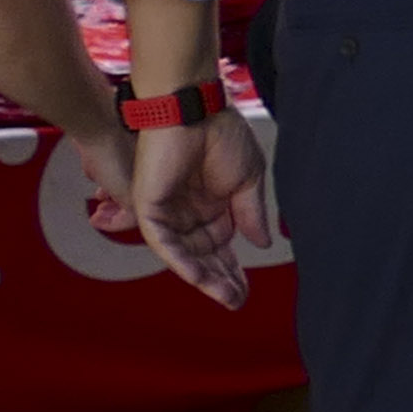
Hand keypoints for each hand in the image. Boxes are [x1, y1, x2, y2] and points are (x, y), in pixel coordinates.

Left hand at [116, 115, 265, 311]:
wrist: (193, 110)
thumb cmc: (221, 135)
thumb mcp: (248, 180)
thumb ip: (252, 214)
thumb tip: (263, 242)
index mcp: (212, 204)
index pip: (221, 246)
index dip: (233, 269)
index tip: (246, 291)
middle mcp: (187, 212)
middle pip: (203, 256)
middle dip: (221, 280)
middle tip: (236, 301)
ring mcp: (167, 210)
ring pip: (184, 255)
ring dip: (204, 277)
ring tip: (224, 296)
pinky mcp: (149, 206)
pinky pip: (163, 242)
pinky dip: (181, 261)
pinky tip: (199, 278)